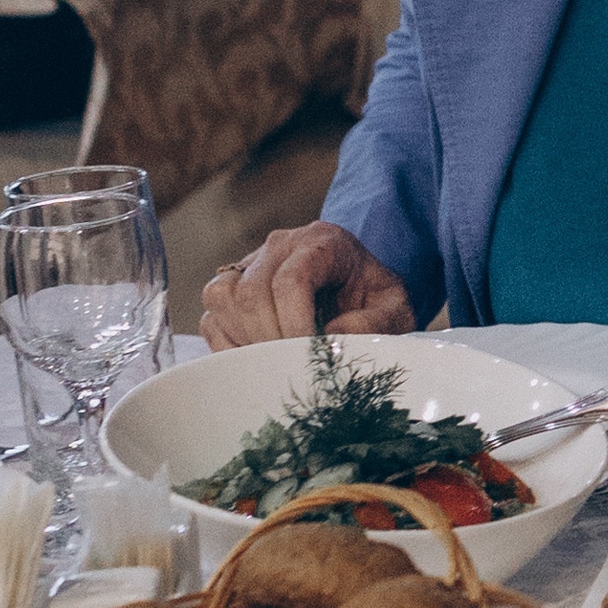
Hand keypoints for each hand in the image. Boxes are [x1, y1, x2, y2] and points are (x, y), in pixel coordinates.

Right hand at [198, 224, 412, 348]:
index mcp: (321, 241)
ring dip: (247, 339)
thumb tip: (331, 338)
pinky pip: (211, 317)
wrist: (357, 289)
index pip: (291, 280)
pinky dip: (228, 346)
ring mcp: (250, 263)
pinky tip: (258, 360)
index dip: (294, 324)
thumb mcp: (396, 310)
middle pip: (252, 292)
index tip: (308, 354)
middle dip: (271, 338)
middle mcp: (279, 244)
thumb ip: (375, 324)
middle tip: (293, 365)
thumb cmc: (375, 299)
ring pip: (223, 298)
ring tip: (276, 359)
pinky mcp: (231, 288)